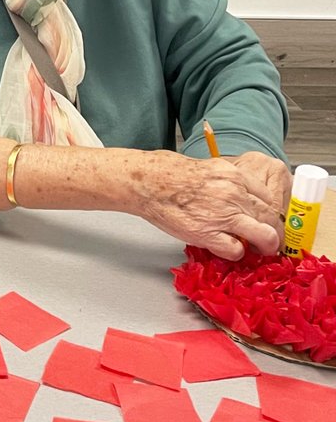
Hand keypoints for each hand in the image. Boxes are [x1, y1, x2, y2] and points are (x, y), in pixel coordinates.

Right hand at [129, 150, 285, 259]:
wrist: (146, 182)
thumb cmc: (169, 173)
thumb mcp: (209, 167)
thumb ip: (230, 182)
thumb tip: (243, 197)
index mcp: (235, 176)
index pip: (269, 198)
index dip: (272, 212)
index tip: (269, 219)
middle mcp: (234, 195)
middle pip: (272, 218)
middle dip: (275, 231)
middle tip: (271, 240)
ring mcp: (224, 216)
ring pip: (265, 236)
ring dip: (266, 246)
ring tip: (261, 250)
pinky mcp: (208, 234)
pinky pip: (236, 251)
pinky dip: (236, 253)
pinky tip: (227, 247)